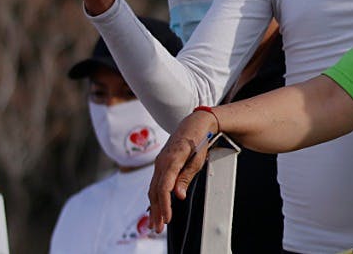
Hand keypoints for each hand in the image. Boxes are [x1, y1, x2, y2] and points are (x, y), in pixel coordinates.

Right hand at [148, 109, 218, 232]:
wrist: (194, 124)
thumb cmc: (199, 140)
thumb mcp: (198, 158)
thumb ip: (186, 177)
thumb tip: (178, 195)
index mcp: (172, 160)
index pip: (164, 187)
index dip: (165, 204)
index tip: (168, 218)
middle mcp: (162, 162)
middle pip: (155, 191)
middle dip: (157, 211)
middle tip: (158, 228)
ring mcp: (159, 162)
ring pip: (153, 188)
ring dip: (154, 207)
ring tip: (156, 222)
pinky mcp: (160, 164)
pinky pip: (155, 183)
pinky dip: (155, 197)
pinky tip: (155, 207)